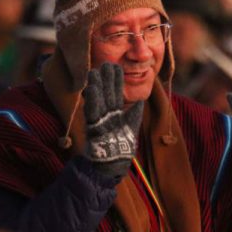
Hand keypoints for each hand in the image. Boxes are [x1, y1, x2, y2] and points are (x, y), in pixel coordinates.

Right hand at [84, 63, 143, 178]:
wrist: (112, 167)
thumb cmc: (122, 149)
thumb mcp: (131, 128)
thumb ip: (135, 114)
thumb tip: (142, 100)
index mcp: (115, 113)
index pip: (115, 93)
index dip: (115, 80)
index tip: (115, 67)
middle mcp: (107, 115)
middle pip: (106, 94)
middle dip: (105, 79)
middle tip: (105, 63)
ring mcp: (99, 121)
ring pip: (98, 100)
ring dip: (96, 86)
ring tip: (94, 71)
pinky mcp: (94, 129)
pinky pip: (92, 113)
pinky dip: (92, 101)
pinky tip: (90, 89)